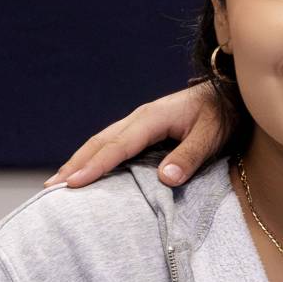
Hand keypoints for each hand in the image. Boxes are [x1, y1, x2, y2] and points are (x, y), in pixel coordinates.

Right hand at [45, 83, 227, 189]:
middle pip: (100, 143)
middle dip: (75, 164)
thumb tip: (167, 178)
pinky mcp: (143, 129)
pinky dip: (94, 157)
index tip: (73, 183)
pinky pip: (112, 144)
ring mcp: (139, 122)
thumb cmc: (224, 114)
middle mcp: (139, 118)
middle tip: (52, 188)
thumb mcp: (213, 135)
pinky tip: (85, 171)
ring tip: (58, 183)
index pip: (117, 146)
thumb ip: (190, 155)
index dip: (95, 166)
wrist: (230, 93)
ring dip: (79, 161)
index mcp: (152, 118)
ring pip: (102, 142)